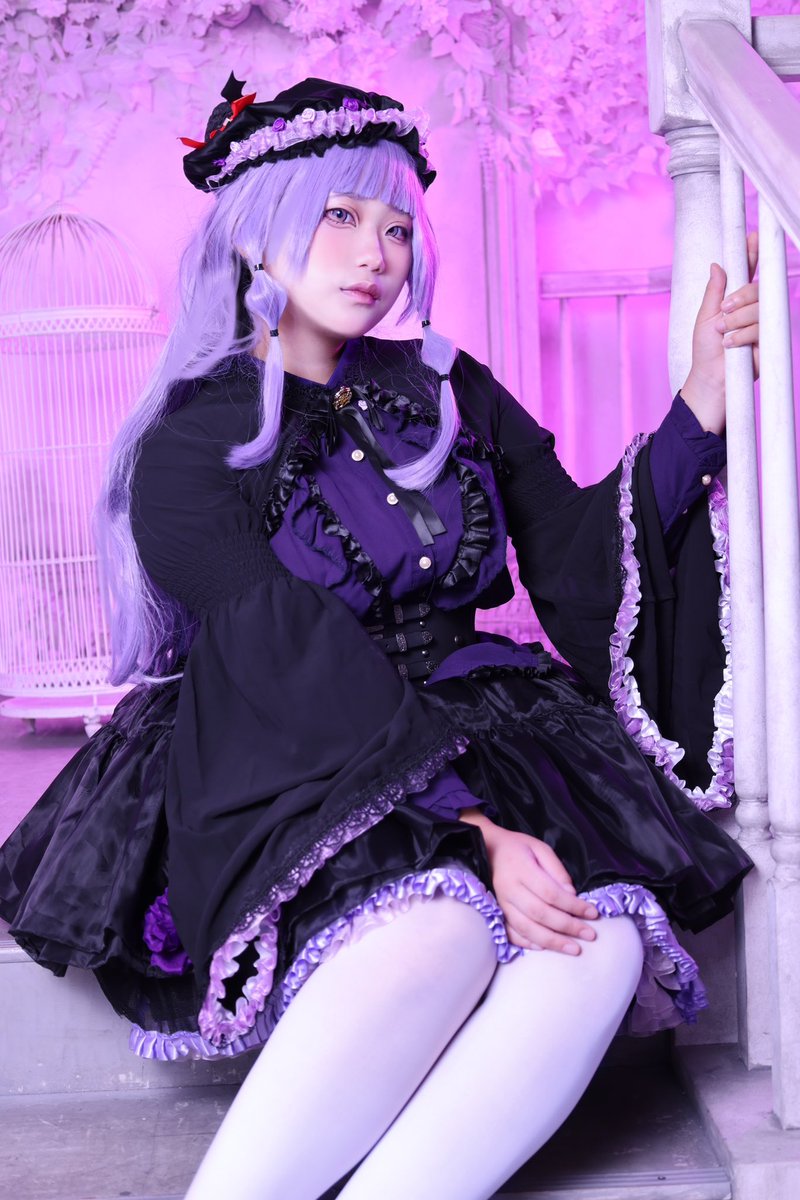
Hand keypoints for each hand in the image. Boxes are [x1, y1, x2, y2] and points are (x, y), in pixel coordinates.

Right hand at [464, 812, 598, 954]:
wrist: (488, 850)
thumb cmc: (518, 848)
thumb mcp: (540, 848)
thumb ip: (556, 869)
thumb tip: (571, 894)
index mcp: (521, 869)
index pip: (550, 893)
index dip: (573, 906)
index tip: (592, 913)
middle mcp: (510, 889)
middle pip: (540, 913)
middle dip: (567, 927)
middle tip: (589, 935)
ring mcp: (501, 903)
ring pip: (527, 928)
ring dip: (552, 941)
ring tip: (573, 949)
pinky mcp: (497, 913)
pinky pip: (511, 933)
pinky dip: (528, 943)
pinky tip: (544, 948)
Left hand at [681, 230, 759, 434]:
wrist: (711, 379)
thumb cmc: (706, 350)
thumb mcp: (704, 317)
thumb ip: (713, 291)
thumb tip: (717, 265)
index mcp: (736, 297)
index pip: (748, 270)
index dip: (753, 252)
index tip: (754, 236)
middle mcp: (752, 306)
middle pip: (757, 286)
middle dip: (739, 296)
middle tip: (723, 311)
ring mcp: (762, 321)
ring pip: (759, 307)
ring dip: (737, 320)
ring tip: (723, 334)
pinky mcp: (769, 338)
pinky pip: (761, 327)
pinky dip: (743, 335)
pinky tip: (732, 344)